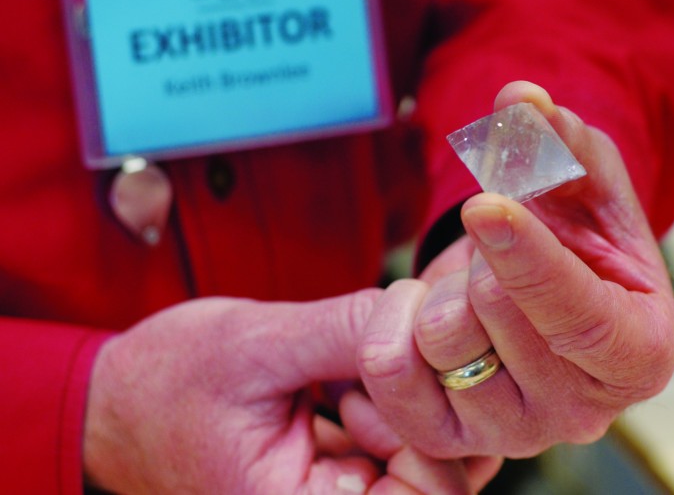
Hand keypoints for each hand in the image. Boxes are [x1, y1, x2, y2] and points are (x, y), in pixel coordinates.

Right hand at [83, 292, 499, 493]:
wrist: (119, 401)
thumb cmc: (170, 381)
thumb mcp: (257, 344)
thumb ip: (344, 332)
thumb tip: (422, 312)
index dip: (427, 431)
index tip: (381, 376)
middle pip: (438, 474)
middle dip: (413, 408)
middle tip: (359, 364)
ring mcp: (342, 493)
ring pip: (424, 452)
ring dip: (400, 401)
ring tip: (336, 369)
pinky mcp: (348, 468)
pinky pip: (398, 441)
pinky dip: (384, 399)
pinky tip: (339, 373)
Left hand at [357, 81, 673, 458]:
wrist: (540, 292)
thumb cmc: (577, 232)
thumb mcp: (582, 179)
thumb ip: (559, 139)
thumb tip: (522, 99)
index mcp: (641, 351)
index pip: (581, 316)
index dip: (530, 258)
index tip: (483, 202)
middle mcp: (584, 410)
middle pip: (495, 314)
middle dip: (480, 252)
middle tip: (498, 240)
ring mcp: (516, 435)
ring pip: (441, 342)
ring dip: (441, 285)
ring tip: (471, 283)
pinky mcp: (453, 443)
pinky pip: (390, 376)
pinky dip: (392, 321)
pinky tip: (425, 308)